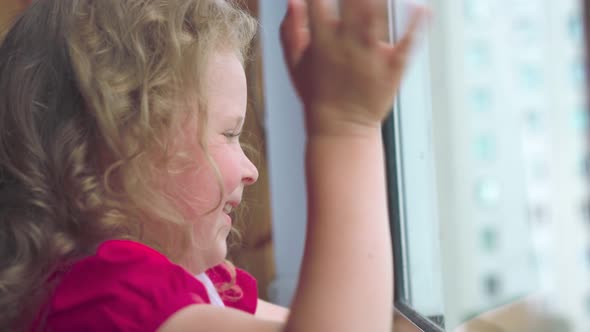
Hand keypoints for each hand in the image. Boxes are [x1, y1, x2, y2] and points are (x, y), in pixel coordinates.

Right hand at [280, 0, 428, 135]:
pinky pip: (408, 42)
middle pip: (352, 5)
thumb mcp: (295, 64)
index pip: (318, 4)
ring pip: (377, 17)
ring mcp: (372, 57)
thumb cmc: (317, 94)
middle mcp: (347, 47)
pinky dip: (416, 22)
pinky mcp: (393, 68)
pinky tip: (421, 7)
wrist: (342, 128)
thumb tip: (293, 0)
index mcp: (322, 43)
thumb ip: (290, 30)